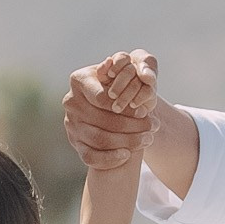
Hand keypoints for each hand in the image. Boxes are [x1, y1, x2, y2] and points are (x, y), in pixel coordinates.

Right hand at [64, 51, 158, 169]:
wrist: (112, 106)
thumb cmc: (121, 85)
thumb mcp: (125, 71)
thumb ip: (128, 65)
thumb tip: (129, 69)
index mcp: (79, 80)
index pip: (102, 98)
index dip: (126, 106)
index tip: (145, 110)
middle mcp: (71, 101)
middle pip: (103, 120)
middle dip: (132, 126)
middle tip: (153, 126)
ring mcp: (71, 124)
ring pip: (99, 139)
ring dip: (127, 142)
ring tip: (148, 139)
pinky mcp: (75, 143)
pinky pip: (90, 156)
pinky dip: (110, 158)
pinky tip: (127, 155)